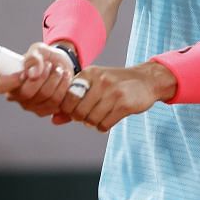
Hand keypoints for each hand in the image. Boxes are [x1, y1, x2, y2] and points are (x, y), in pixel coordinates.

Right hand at [0, 42, 74, 116]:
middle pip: (26, 93)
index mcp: (8, 79)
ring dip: (55, 79)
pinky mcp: (44, 110)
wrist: (60, 65)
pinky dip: (63, 87)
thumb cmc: (44, 57)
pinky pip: (56, 102)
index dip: (12, 81)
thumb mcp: (38, 50)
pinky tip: (64, 78)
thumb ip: (33, 58)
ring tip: (59, 69)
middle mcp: (16, 95)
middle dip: (42, 76)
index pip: (1, 86)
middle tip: (49, 65)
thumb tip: (33, 73)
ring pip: (44, 96)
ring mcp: (29, 105)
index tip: (25, 72)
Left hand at [53, 61, 176, 131]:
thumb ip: (72, 103)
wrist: (146, 80)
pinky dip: (104, 126)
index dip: (69, 109)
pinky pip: (104, 125)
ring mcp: (112, 92)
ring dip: (94, 123)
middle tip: (90, 114)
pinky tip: (110, 118)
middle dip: (82, 118)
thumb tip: (53, 120)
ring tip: (101, 115)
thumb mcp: (93, 86)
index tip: (78, 109)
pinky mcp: (124, 104)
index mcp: (88, 74)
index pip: (67, 98)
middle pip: (78, 112)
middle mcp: (99, 81)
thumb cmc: (114, 84)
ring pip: (91, 120)